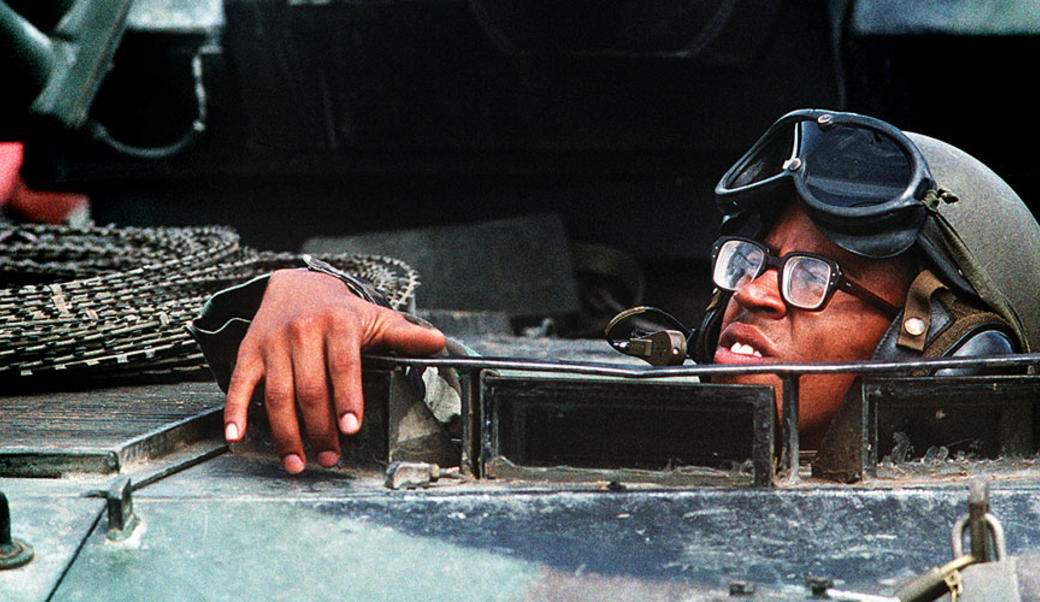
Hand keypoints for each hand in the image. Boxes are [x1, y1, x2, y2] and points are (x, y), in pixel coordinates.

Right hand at [222, 269, 444, 472]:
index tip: (352, 427)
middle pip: (310, 388)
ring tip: (298, 462)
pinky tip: (237, 437)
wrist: (295, 286)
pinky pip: (239, 384)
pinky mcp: (248, 351)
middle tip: (330, 457)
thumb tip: (438, 343)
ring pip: (277, 394)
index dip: (347, 397)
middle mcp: (303, 330)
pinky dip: (235, 412)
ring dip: (287, 433)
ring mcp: (272, 342)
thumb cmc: (341, 312)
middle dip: (320, 428)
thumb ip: (404, 335)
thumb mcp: (375, 318)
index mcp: (338, 323)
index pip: (344, 365)